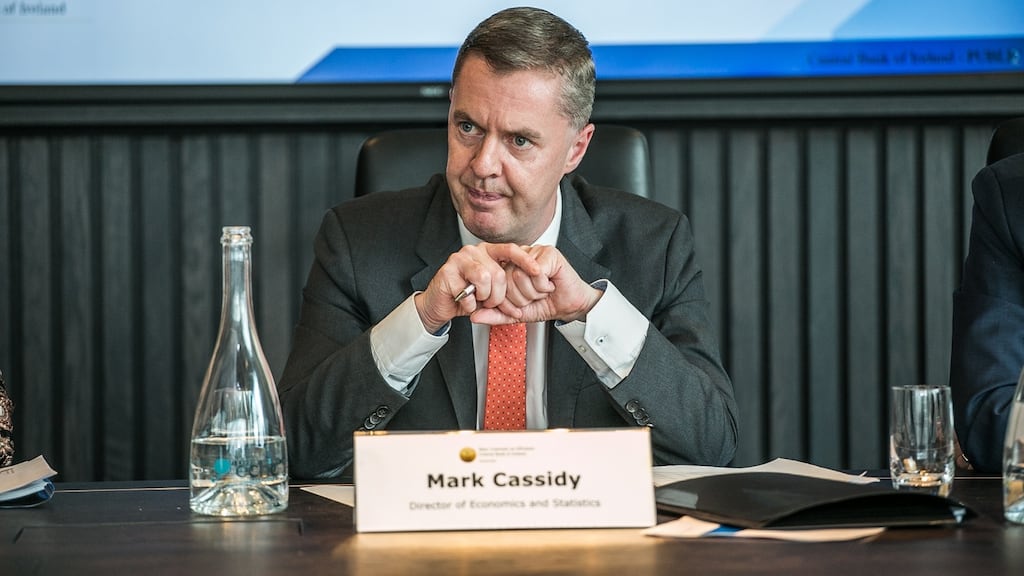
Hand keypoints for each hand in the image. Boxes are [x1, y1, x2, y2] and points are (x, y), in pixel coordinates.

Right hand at [413, 243, 540, 332]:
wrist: (439, 305)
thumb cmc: (467, 296)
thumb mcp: (492, 293)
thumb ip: (508, 291)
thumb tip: (530, 297)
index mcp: (487, 252)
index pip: (511, 250)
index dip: (525, 260)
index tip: (538, 271)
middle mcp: (474, 251)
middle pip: (499, 273)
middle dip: (498, 296)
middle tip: (490, 302)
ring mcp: (459, 259)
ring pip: (484, 279)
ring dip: (484, 298)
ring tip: (477, 301)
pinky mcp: (447, 271)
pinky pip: (468, 292)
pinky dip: (469, 305)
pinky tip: (464, 302)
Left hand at [470, 245, 601, 324]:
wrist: (571, 305)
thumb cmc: (546, 304)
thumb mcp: (516, 314)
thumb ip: (495, 315)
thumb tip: (474, 316)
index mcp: (509, 266)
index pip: (496, 282)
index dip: (509, 299)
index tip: (521, 305)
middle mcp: (519, 257)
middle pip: (506, 279)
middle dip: (522, 297)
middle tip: (534, 296)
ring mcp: (534, 252)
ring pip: (519, 275)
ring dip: (533, 292)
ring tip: (542, 290)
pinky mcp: (549, 252)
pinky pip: (535, 272)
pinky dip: (543, 285)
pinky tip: (550, 284)